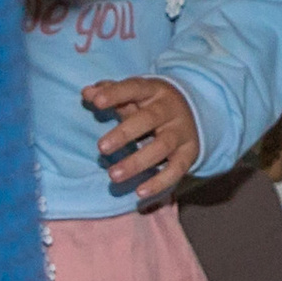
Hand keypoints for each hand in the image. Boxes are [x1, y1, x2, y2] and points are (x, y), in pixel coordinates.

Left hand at [83, 76, 201, 202]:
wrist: (194, 113)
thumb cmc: (151, 105)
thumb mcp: (134, 95)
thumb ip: (110, 93)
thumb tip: (87, 92)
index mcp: (154, 90)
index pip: (134, 88)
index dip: (116, 94)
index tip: (96, 102)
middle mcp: (171, 109)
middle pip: (149, 119)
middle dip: (125, 133)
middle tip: (101, 148)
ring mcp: (182, 131)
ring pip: (162, 146)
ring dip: (137, 162)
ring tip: (113, 175)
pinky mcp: (189, 153)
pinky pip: (176, 169)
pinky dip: (159, 182)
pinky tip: (140, 192)